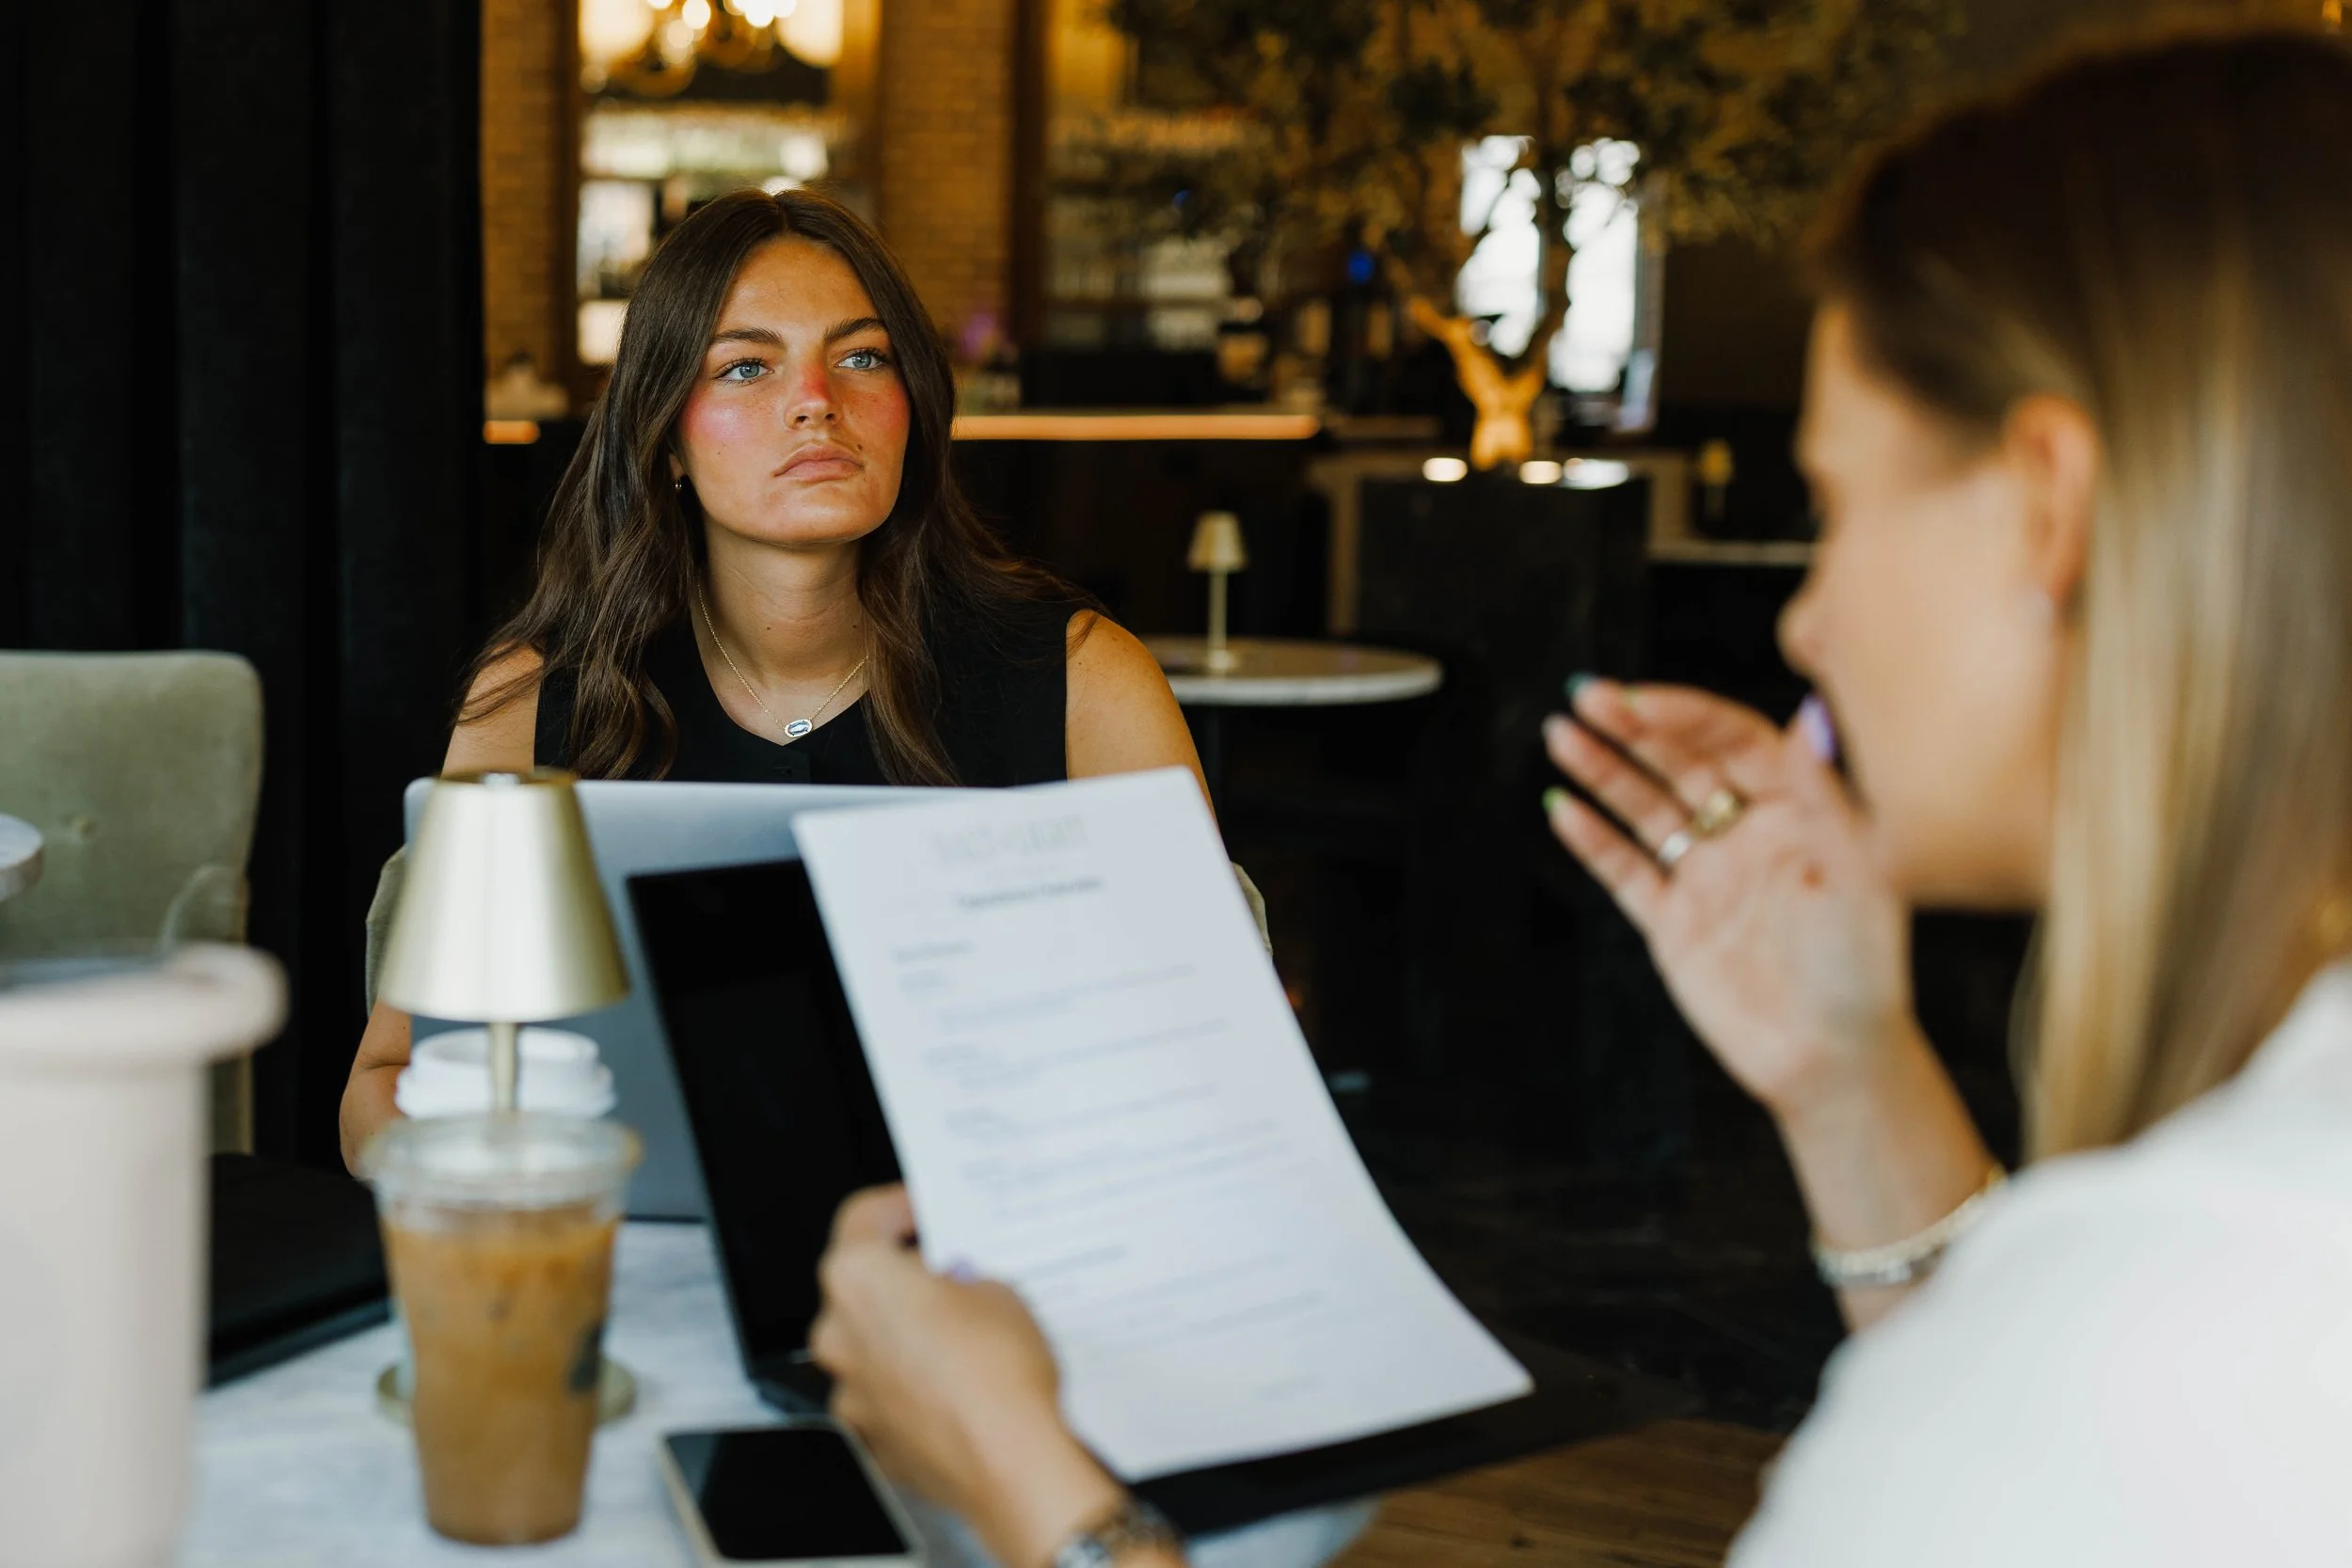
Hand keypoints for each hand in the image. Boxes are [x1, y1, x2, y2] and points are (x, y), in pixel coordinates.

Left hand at [810, 1186, 1125, 1567]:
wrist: (1011, 1460)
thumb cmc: (998, 1374)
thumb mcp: (1000, 1291)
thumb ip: (963, 1280)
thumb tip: (959, 1289)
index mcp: (858, 1280)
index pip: (862, 1220)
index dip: (898, 1208)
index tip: (921, 1211)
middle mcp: (838, 1334)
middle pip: (861, 1287)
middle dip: (904, 1279)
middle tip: (953, 1275)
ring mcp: (849, 1393)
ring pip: (871, 1347)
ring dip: (906, 1337)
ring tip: (964, 1336)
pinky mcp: (871, 1442)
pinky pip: (886, 1398)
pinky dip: (913, 1389)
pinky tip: (958, 1385)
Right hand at [1542, 681, 1912, 1115]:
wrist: (1829, 1063)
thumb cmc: (1863, 971)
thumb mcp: (1858, 877)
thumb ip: (1827, 796)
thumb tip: (1811, 717)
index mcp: (1797, 810)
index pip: (1733, 741)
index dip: (1685, 714)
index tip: (1639, 700)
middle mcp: (1747, 833)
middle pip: (1681, 764)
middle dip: (1632, 728)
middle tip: (1585, 698)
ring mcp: (1707, 876)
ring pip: (1646, 809)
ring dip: (1604, 771)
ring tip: (1562, 737)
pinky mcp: (1673, 924)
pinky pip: (1626, 871)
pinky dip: (1594, 841)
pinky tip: (1563, 808)